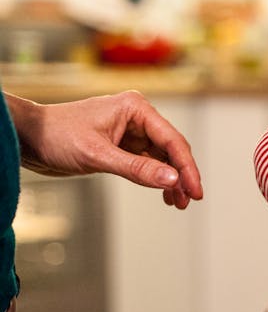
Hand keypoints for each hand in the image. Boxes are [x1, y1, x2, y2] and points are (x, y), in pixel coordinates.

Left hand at [9, 91, 202, 208]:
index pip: (172, 140)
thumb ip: (137, 168)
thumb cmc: (56, 136)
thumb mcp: (98, 155)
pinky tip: (164, 195)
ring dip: (171, 180)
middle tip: (189, 199)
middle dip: (182, 175)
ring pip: (163, 158)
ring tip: (178, 203)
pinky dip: (156, 179)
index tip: (195, 190)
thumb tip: (172, 180)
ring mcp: (132, 131)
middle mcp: (138, 117)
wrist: (28, 137)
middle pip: (172, 149)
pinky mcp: (123, 145)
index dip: (187, 167)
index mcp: (136, 108)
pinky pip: (149, 162)